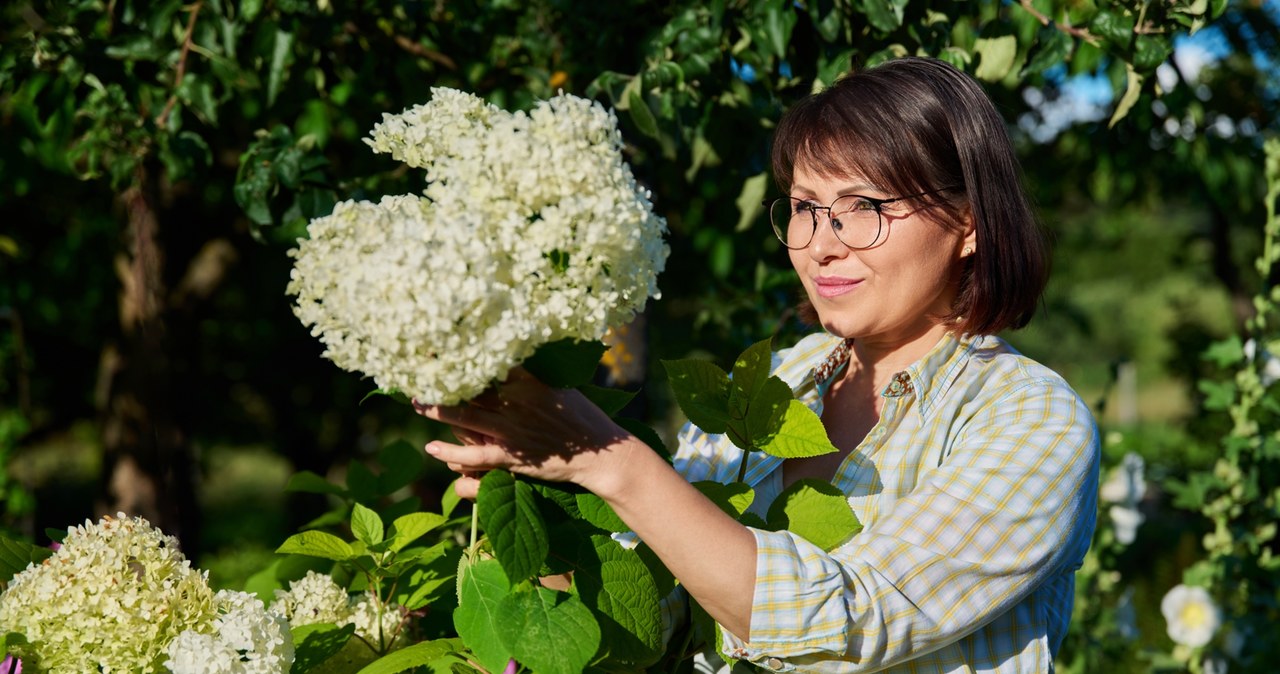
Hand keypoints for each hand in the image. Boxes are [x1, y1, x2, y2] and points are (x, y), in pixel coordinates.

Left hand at [413, 368, 633, 498]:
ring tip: (418, 403)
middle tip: (419, 371)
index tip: (442, 345)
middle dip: (442, 379)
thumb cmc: (582, 415)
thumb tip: (511, 351)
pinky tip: (432, 447)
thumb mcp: (561, 384)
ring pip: (465, 417)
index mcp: (530, 380)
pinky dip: (451, 452)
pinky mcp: (512, 456)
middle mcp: (517, 402)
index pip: (489, 362)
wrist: (600, 453)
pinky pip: (474, 456)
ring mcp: (513, 430)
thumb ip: (533, 372)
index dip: (463, 353)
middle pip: (470, 387)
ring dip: (437, 410)